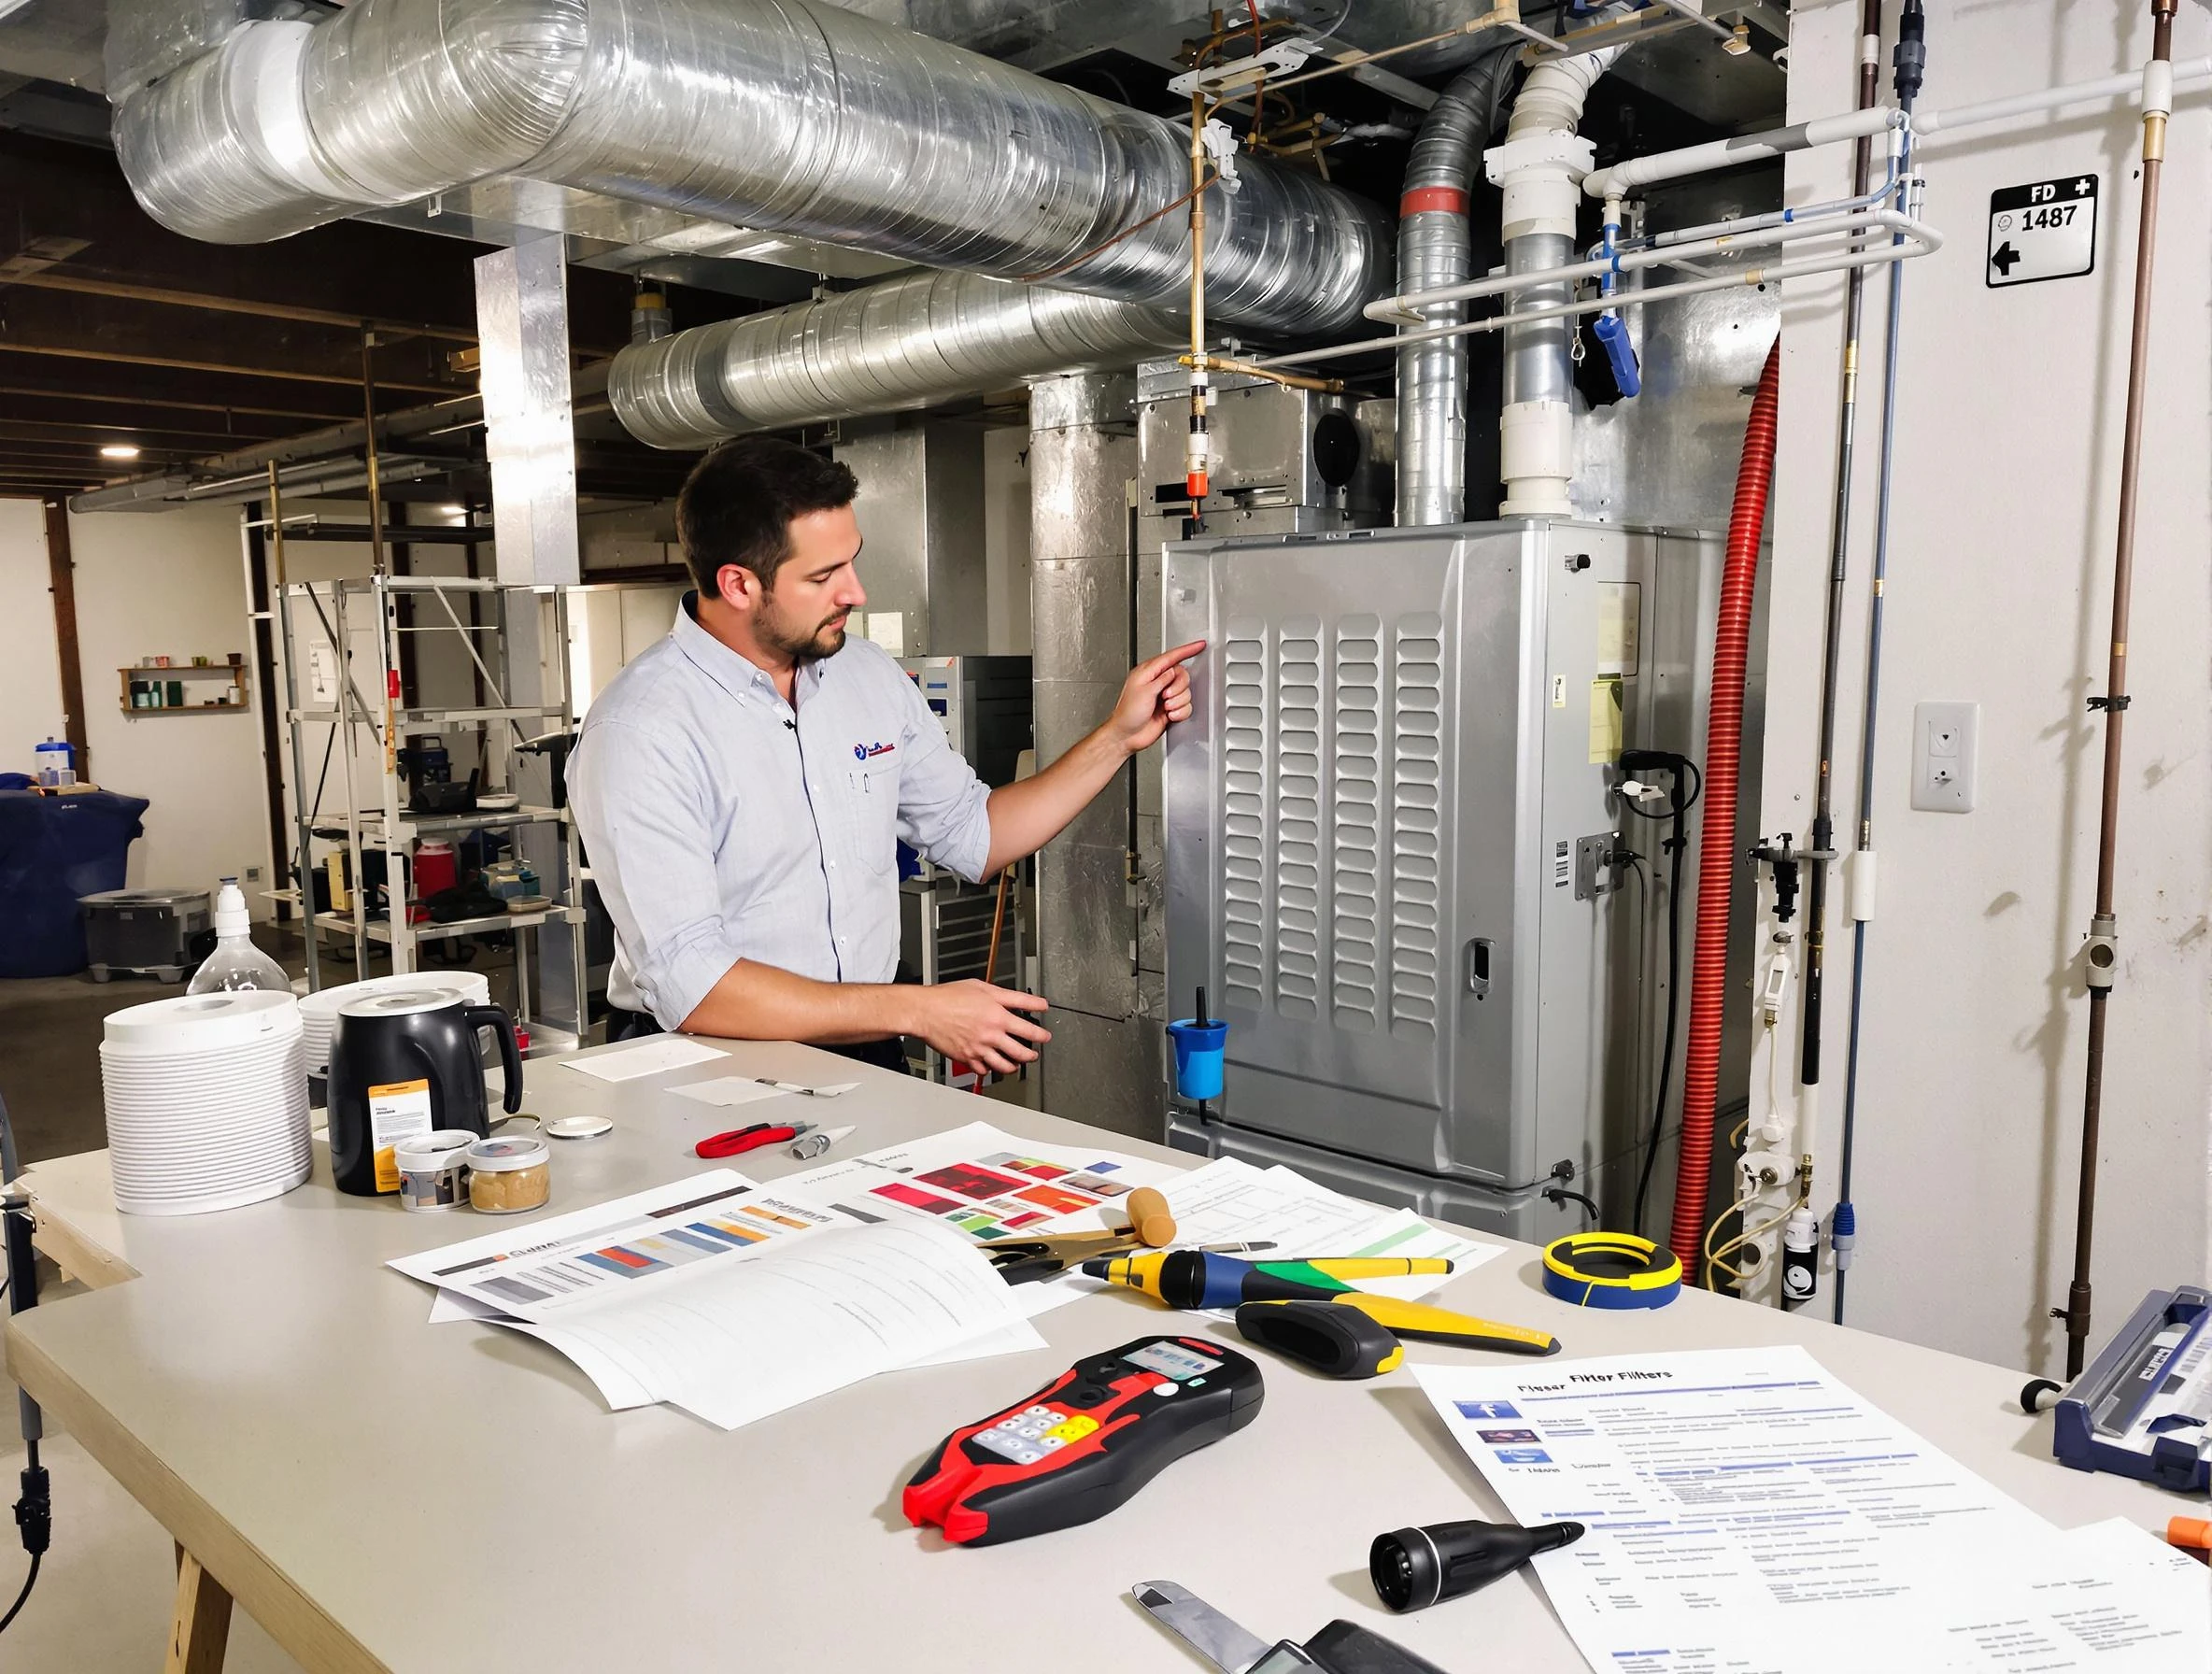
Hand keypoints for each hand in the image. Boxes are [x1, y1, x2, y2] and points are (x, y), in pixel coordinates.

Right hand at [912, 981, 1050, 1074]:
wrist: (926, 1011)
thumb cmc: (950, 997)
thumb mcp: (984, 987)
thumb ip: (1010, 996)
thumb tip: (1031, 1000)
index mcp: (997, 1016)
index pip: (1029, 1028)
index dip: (1041, 1034)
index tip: (1045, 1035)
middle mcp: (991, 1035)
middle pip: (1021, 1052)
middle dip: (1032, 1055)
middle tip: (1034, 1053)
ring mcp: (979, 1049)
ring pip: (1005, 1066)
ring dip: (1014, 1066)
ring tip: (1016, 1063)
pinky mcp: (967, 1058)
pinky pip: (983, 1070)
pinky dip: (990, 1069)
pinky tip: (991, 1064)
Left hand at [1109, 639, 1203, 754]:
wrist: (1127, 735)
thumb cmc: (1128, 714)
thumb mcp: (1144, 691)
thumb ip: (1162, 678)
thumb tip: (1174, 671)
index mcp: (1148, 673)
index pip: (1171, 657)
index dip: (1187, 650)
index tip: (1200, 645)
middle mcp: (1158, 682)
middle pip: (1182, 675)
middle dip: (1179, 687)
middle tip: (1166, 696)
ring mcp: (1165, 696)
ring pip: (1186, 692)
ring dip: (1178, 702)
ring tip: (1165, 707)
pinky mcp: (1171, 709)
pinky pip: (1186, 706)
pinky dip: (1180, 712)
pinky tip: (1169, 715)